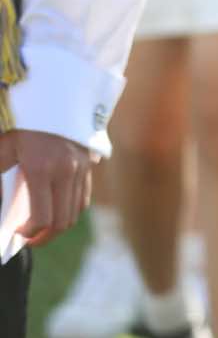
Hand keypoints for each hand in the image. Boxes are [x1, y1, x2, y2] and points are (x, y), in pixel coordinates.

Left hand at [0, 130, 90, 246]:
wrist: (55, 98)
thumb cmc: (23, 124)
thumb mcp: (3, 149)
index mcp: (42, 170)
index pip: (43, 218)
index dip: (30, 233)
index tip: (18, 234)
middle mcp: (66, 172)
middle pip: (63, 221)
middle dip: (45, 237)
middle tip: (29, 239)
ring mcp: (81, 169)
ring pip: (75, 212)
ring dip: (59, 226)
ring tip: (42, 228)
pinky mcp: (89, 165)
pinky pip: (83, 198)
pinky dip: (71, 211)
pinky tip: (57, 210)